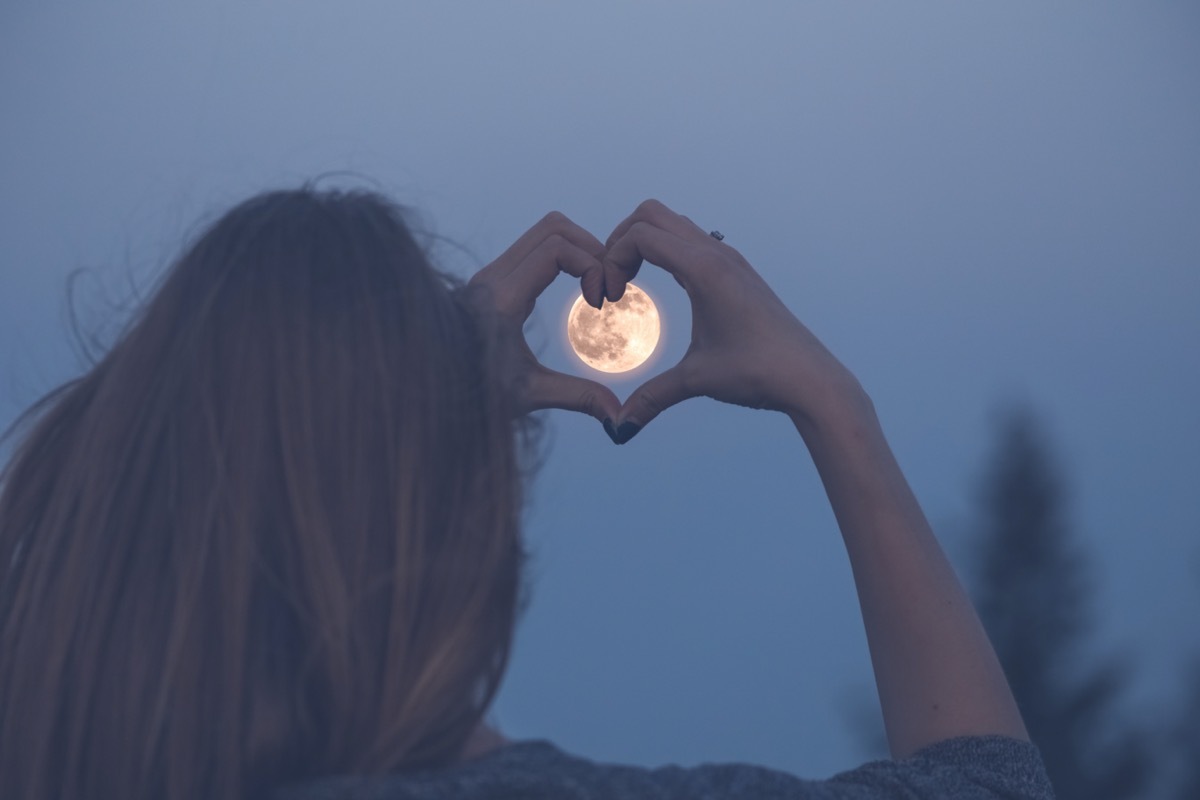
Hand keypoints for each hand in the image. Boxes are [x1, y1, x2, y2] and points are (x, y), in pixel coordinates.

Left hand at [464, 212, 620, 424]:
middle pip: (553, 228)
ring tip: (594, 285)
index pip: (556, 248)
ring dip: (576, 248)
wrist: (428, 387)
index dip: (591, 265)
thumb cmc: (471, 393)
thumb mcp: (529, 394)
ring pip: (543, 232)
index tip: (601, 301)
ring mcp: (490, 275)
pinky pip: (533, 248)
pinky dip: (562, 256)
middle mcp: (493, 278)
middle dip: (590, 248)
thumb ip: (577, 397)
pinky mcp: (492, 280)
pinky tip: (574, 288)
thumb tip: (618, 417)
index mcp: (502, 299)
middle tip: (606, 286)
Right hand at [601, 200, 860, 441]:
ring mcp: (729, 258)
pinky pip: (691, 240)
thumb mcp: (697, 380)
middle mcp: (717, 254)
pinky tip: (664, 287)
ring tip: (630, 282)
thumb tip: (619, 428)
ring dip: (643, 243)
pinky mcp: (737, 271)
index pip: (640, 235)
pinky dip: (665, 251)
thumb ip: (652, 398)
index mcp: (704, 269)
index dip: (611, 260)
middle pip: (651, 214)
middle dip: (620, 241)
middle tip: (611, 281)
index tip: (608, 299)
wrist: (810, 378)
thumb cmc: (759, 373)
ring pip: (672, 223)